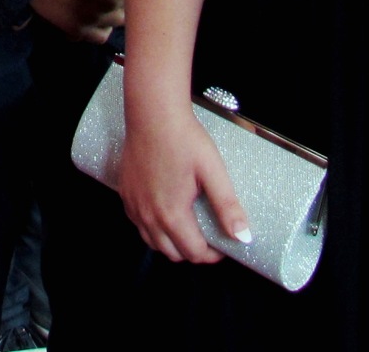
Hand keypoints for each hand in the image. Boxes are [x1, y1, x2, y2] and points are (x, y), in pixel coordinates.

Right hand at [117, 98, 247, 264]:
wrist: (153, 113)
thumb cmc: (183, 138)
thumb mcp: (212, 171)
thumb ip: (227, 206)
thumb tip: (244, 237)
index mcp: (172, 213)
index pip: (193, 252)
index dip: (212, 254)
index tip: (223, 244)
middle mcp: (148, 215)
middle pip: (172, 253)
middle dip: (192, 251)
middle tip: (208, 237)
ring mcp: (134, 205)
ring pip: (152, 242)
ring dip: (171, 243)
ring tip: (188, 228)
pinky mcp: (124, 194)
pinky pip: (138, 224)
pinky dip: (152, 229)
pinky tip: (164, 213)